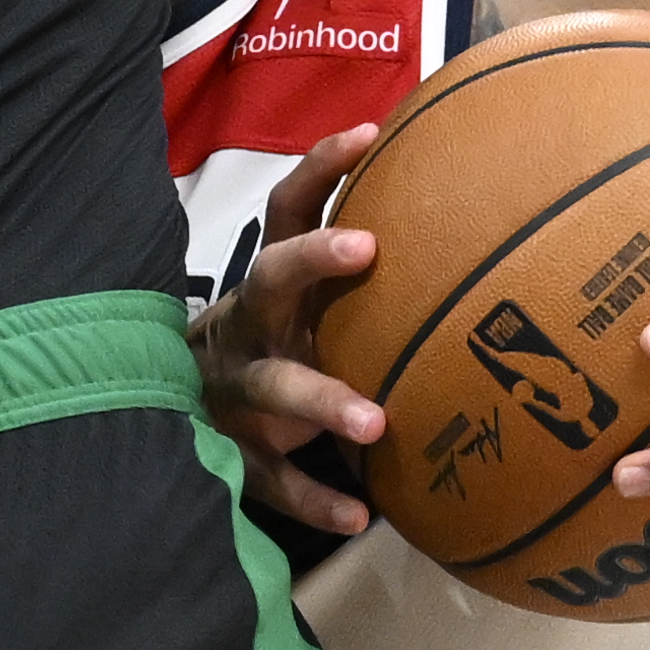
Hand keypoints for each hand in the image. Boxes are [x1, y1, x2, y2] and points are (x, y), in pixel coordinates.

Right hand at [191, 125, 385, 532]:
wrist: (178, 412)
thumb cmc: (277, 345)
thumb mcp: (302, 302)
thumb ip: (356, 270)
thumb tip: (472, 219)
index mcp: (271, 282)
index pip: (286, 208)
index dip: (320, 168)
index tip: (370, 134)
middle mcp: (250, 325)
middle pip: (269, 279)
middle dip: (312, 259)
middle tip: (366, 247)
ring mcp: (238, 389)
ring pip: (272, 388)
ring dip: (322, 400)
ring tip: (374, 421)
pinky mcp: (239, 453)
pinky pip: (274, 479)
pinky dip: (316, 497)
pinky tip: (360, 515)